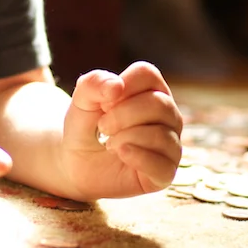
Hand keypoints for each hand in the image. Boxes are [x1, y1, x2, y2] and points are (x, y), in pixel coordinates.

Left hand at [60, 62, 182, 199]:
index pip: (148, 74)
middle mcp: (168, 115)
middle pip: (159, 104)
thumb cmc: (86, 128)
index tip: (104, 102)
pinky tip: (121, 154)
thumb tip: (117, 86)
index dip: (123, 86)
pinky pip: (162, 165)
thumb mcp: (82, 101)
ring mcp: (170, 144)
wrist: (77, 164)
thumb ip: (94, 84)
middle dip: (122, 115)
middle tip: (103, 127)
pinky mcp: (165, 173)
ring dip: (126, 137)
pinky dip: (137, 157)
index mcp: (151, 90)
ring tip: (110, 144)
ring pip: (161, 134)